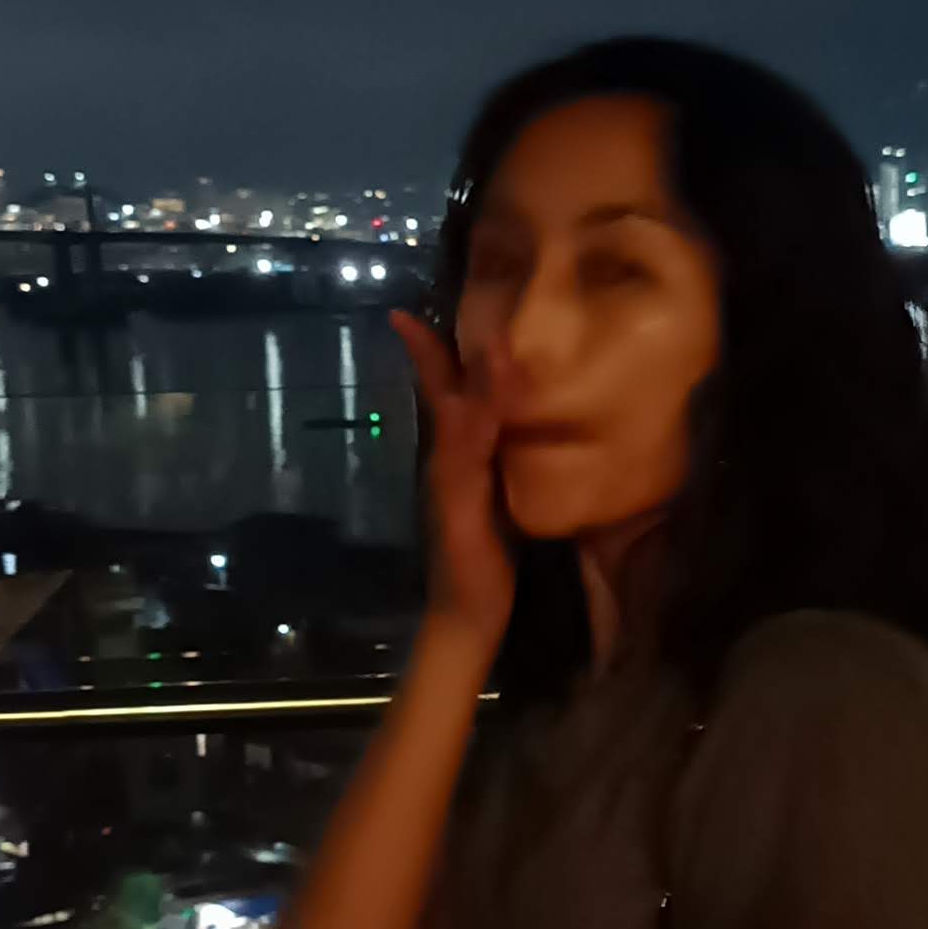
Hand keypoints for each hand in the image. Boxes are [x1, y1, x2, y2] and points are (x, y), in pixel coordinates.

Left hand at [390, 302, 513, 650]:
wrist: (471, 620)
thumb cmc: (466, 566)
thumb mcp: (464, 504)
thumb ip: (468, 448)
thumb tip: (476, 386)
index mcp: (447, 454)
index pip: (438, 390)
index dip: (423, 351)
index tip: (401, 312)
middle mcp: (457, 457)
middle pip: (454, 394)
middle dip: (453, 352)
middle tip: (470, 307)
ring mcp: (475, 476)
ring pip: (475, 414)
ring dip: (482, 378)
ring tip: (500, 341)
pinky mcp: (496, 494)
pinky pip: (499, 440)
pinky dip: (508, 415)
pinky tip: (526, 409)